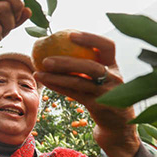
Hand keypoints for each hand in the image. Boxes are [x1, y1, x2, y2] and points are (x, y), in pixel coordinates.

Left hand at [32, 31, 139, 156]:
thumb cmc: (103, 91)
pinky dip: (57, 86)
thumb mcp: (102, 75)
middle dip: (66, 61)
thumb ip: (87, 60)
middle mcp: (114, 77)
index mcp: (114, 64)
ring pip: (80, 82)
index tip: (70, 34)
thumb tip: (55, 42)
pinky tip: (43, 80)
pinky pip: (74, 94)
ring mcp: (107, 93)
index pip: (107, 46)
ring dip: (57, 76)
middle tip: (45, 58)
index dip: (90, 38)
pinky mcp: (98, 106)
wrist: (118, 122)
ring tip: (39, 71)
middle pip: (90, 66)